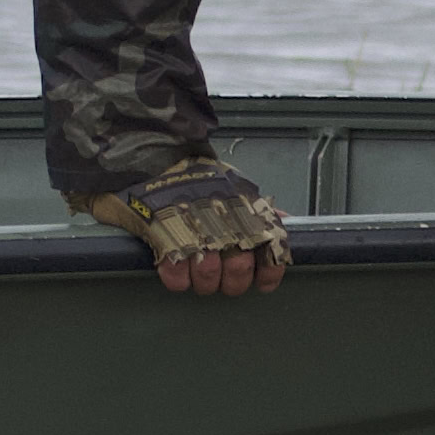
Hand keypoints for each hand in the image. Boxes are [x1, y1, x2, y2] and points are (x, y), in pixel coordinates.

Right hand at [81, 159, 290, 296]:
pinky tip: (175, 267)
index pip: (270, 254)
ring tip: (194, 266)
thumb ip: (256, 205)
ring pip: (210, 279)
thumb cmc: (191, 171)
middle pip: (239, 272)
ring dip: (203, 280)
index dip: (269, 272)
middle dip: (231, 280)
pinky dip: (176, 278)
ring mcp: (194, 233)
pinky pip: (176, 278)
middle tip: (218, 270)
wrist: (149, 153)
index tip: (263, 280)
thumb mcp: (231, 183)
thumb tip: (284, 218)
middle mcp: (225, 223)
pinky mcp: (163, 239)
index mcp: (244, 211)